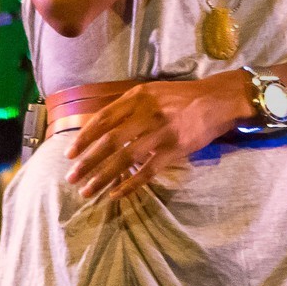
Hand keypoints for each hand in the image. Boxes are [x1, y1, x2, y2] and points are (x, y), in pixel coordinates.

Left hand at [64, 74, 249, 200]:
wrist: (217, 100)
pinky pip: (147, 171)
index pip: (102, 119)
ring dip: (102, 177)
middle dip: (87, 162)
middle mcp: (146, 114)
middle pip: (109, 141)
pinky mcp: (174, 150)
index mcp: (138, 97)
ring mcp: (161, 133)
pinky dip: (129, 185)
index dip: (84, 138)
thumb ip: (127, 105)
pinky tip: (115, 194)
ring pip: (125, 159)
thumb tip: (99, 126)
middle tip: (71, 178)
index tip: (69, 154)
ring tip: (87, 191)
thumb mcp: (152, 91)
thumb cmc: (181, 97)